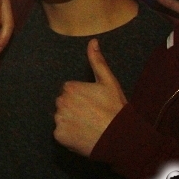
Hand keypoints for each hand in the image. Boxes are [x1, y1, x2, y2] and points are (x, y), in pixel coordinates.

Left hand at [54, 39, 126, 156]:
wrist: (120, 137)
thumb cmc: (115, 109)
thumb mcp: (108, 82)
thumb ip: (97, 61)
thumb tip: (92, 41)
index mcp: (69, 87)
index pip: (68, 92)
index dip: (81, 99)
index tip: (93, 105)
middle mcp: (60, 101)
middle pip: (63, 104)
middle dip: (74, 109)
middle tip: (91, 116)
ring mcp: (59, 119)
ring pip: (61, 118)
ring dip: (71, 122)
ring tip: (88, 126)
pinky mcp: (59, 135)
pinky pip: (60, 134)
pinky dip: (69, 136)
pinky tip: (83, 135)